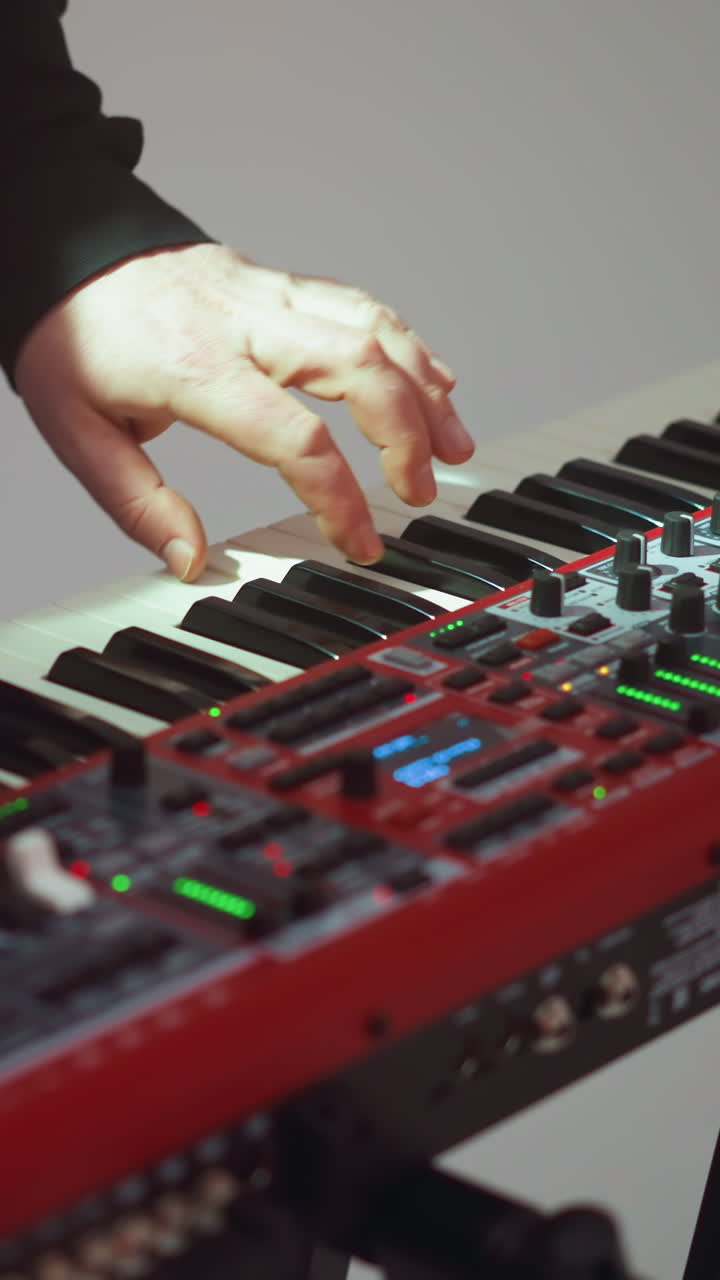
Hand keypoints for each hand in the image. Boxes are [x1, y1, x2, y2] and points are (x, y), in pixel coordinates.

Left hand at [14, 243, 473, 577]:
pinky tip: (436, 380)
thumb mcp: (77, 432)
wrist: (65, 242)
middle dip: (408, 435)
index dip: (340, 497)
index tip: (359, 542)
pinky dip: (409, 346)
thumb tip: (190, 560)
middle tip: (421, 491)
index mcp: (197, 368)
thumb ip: (137, 502)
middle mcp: (246, 323)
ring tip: (455, 445)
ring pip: (373, 329)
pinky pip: (361, 306)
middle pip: (358, 367)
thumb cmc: (74, 338)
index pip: (294, 436)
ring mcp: (269, 295)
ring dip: (426, 389)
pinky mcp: (279, 282)